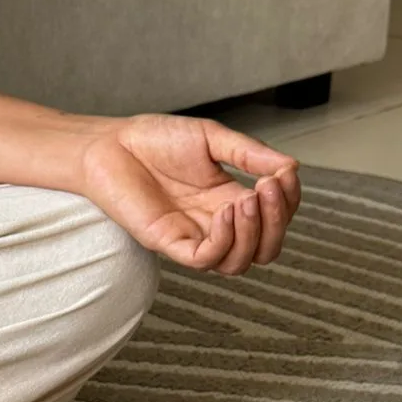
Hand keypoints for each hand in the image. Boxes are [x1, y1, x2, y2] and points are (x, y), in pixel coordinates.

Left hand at [78, 114, 301, 273]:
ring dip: (254, 233)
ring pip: (238, 263)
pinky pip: (206, 260)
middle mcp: (215, 223)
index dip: (289, 201)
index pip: (274, 218)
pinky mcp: (168, 243)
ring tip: (247, 198)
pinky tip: (225, 213)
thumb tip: (291, 167)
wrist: (111, 144)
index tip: (284, 173)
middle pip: (264, 249)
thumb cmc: (154, 140)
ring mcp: (193, 235)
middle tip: (270, 189)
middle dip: (277, 223)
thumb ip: (248, 154)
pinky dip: (225, 241)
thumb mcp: (212, 139)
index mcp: (229, 199)